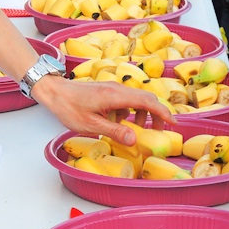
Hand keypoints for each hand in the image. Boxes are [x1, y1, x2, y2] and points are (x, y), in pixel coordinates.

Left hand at [29, 76, 174, 145]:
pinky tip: (117, 123)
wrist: (54, 92)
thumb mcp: (90, 124)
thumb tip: (134, 139)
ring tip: (136, 131)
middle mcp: (118, 89)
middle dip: (156, 115)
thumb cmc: (68, 107)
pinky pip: (126, 101)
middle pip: (146, 99)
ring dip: (141, 115)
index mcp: (116, 96)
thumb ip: (114, 131)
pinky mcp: (108, 92)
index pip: (147, 101)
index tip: (174, 123)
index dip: (163, 112)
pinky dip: (128, 113)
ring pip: (136, 100)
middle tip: (160, 132)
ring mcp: (113, 89)